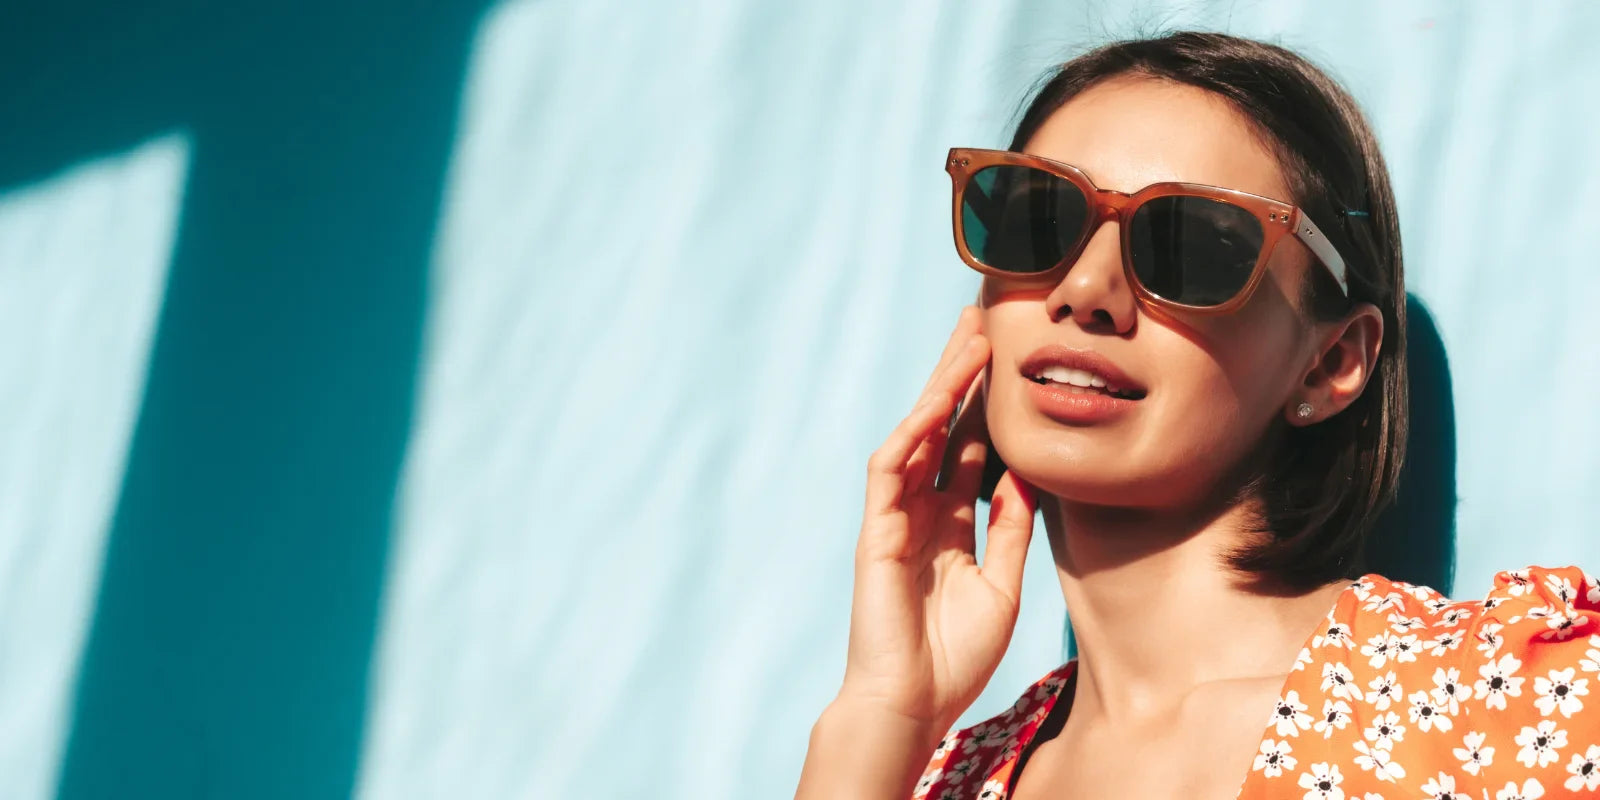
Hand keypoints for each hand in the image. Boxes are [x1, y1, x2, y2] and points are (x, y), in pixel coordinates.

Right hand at [835, 305, 1038, 735]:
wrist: (914, 701)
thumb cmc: (954, 656)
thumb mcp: (1002, 585)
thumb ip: (1010, 530)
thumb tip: (1029, 478)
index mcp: (951, 523)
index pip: (971, 448)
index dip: (987, 404)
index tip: (1009, 358)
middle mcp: (922, 509)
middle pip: (944, 426)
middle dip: (961, 373)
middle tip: (980, 318)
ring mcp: (897, 515)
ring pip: (919, 433)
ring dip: (943, 385)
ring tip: (969, 337)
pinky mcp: (878, 529)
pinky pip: (893, 467)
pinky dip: (915, 431)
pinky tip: (939, 398)